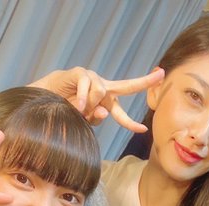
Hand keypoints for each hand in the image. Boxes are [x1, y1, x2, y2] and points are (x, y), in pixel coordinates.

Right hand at [32, 67, 164, 131]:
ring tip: (77, 108)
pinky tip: (77, 105)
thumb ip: (95, 119)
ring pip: (101, 92)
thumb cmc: (67, 109)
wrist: (46, 97)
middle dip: (145, 81)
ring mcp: (94, 79)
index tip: (143, 129)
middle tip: (161, 74)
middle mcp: (104, 89)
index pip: (123, 114)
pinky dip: (83, 98)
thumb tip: (104, 112)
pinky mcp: (82, 73)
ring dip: (90, 104)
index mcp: (107, 103)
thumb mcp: (83, 120)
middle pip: (128, 86)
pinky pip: (88, 86)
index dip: (131, 124)